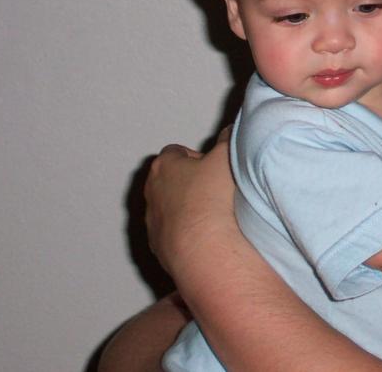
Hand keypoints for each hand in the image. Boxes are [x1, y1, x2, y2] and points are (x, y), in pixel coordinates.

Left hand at [145, 127, 235, 276]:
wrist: (203, 249)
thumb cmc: (212, 198)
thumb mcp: (228, 155)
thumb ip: (228, 138)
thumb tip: (229, 131)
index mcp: (164, 165)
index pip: (176, 152)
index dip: (197, 157)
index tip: (214, 165)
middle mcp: (152, 192)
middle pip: (170, 180)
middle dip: (190, 182)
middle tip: (216, 188)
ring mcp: (153, 222)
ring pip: (170, 208)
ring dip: (187, 209)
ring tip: (214, 215)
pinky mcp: (158, 247)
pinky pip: (173, 234)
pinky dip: (186, 233)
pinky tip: (207, 236)